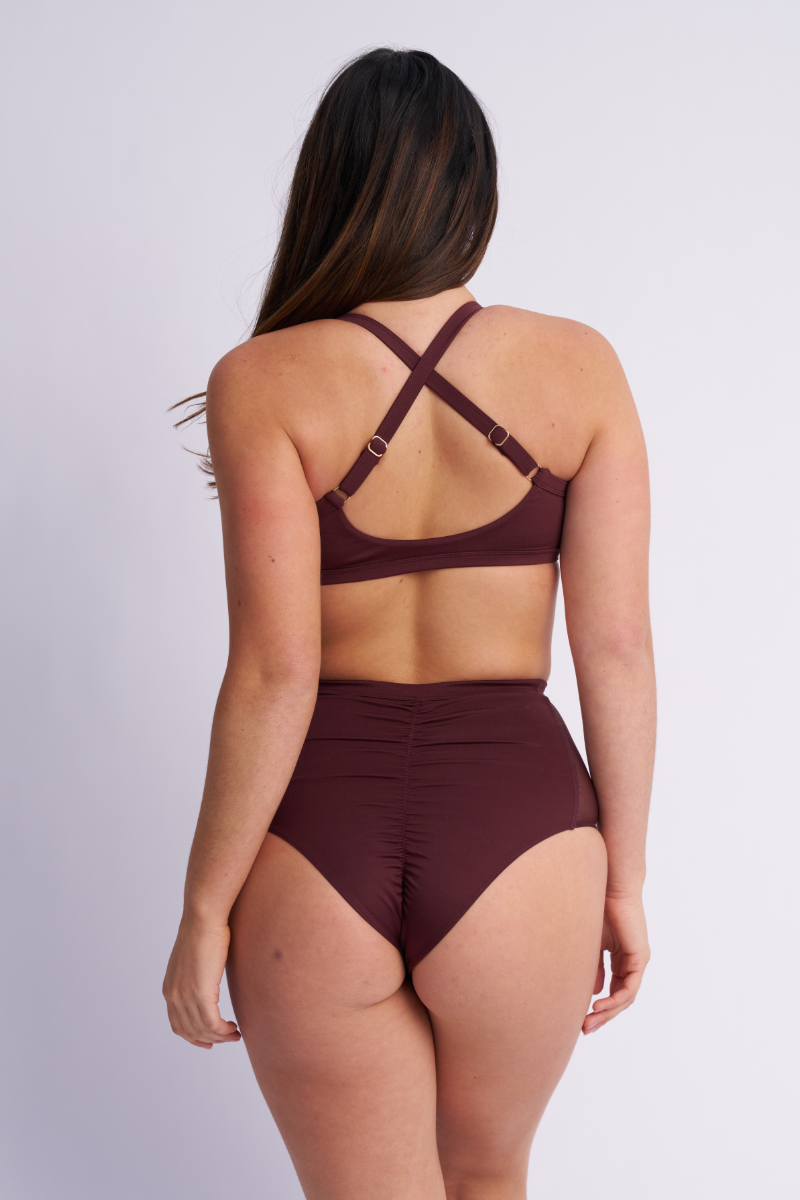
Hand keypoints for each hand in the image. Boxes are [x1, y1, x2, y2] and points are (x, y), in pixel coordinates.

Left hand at [162, 918, 241, 1048]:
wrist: (203, 918)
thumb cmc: (204, 932)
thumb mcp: (193, 960)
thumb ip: (196, 976)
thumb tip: (208, 982)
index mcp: (169, 989)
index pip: (178, 1024)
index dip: (194, 1037)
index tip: (209, 1041)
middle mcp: (173, 995)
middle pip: (190, 1031)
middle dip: (210, 1039)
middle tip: (229, 1038)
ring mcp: (185, 995)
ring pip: (203, 1029)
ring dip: (220, 1036)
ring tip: (235, 1034)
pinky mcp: (200, 993)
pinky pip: (212, 1023)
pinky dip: (223, 1031)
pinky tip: (234, 1028)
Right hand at [583, 892, 649, 1034]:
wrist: (609, 887)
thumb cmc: (597, 908)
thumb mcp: (592, 945)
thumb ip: (593, 967)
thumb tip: (592, 991)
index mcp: (621, 959)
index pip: (613, 990)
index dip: (599, 1006)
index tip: (581, 1018)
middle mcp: (632, 962)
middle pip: (620, 999)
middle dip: (602, 1015)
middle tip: (584, 1029)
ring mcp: (637, 961)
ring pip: (626, 997)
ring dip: (607, 1012)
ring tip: (589, 1022)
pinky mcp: (639, 958)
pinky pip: (630, 987)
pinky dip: (614, 999)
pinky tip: (598, 1005)